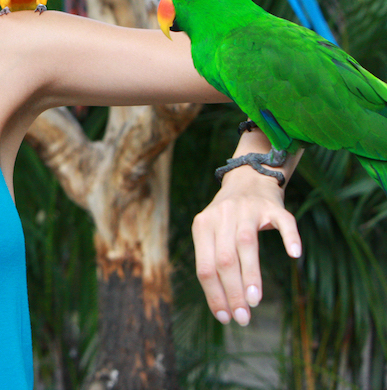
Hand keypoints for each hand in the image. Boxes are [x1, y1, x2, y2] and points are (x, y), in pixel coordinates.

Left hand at [192, 163, 300, 325]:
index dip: (214, 294)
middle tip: (243, 317)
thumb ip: (214, 262)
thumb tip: (223, 308)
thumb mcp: (213, 233)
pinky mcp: (273, 206)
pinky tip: (294, 254)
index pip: (205, 266)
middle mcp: (222, 215)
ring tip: (255, 301)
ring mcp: (248, 209)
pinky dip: (289, 237)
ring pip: (246, 244)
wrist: (247, 178)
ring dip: (251, 275)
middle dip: (232, 292)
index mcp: (202, 225)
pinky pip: (283, 222)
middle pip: (224, 259)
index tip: (225, 317)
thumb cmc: (229, 218)